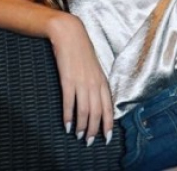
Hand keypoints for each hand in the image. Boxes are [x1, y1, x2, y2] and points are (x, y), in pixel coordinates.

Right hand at [48, 12, 112, 145]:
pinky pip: (69, 103)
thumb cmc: (82, 50)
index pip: (108, 107)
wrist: (70, 34)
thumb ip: (96, 83)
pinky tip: (67, 125)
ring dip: (82, 126)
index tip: (107, 137)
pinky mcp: (68, 80)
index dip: (108, 123)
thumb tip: (97, 100)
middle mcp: (94, 83)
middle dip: (94, 130)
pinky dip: (68, 116)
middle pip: (97, 112)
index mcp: (102, 80)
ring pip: (84, 111)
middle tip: (90, 142)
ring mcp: (81, 82)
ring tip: (79, 136)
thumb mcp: (94, 67)